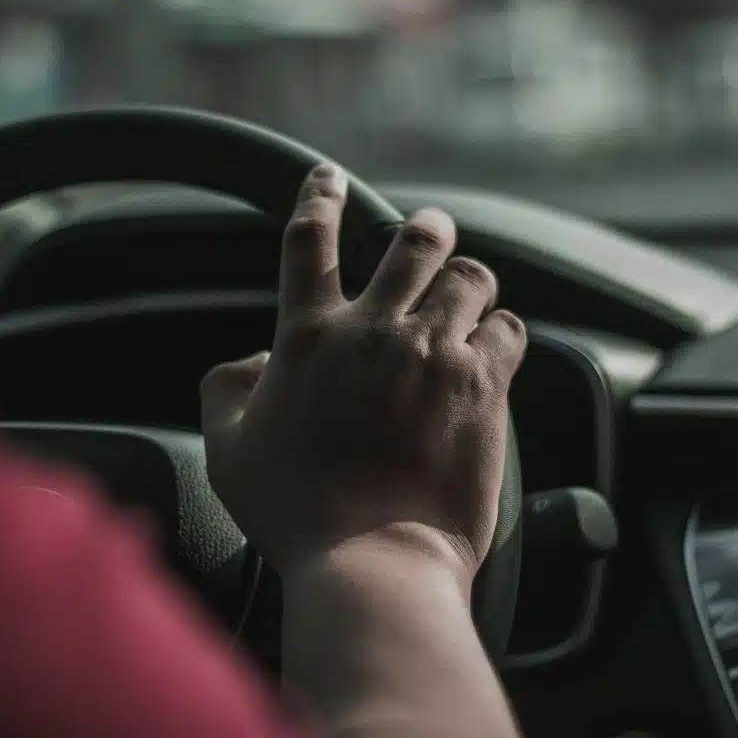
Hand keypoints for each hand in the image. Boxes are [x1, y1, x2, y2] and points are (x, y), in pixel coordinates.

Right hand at [201, 164, 525, 584]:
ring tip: (469, 296)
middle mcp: (375, 332)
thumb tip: (253, 361)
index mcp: (309, 338)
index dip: (318, 196)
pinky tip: (496, 346)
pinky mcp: (483, 387)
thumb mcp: (228, 449)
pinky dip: (504, 331)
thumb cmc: (294, 512)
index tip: (328, 178)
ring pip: (471, 279)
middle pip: (413, 243)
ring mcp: (434, 355)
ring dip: (469, 282)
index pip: (309, 241)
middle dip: (426, 230)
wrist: (371, 560)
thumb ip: (228, 389)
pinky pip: (510, 330)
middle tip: (431, 232)